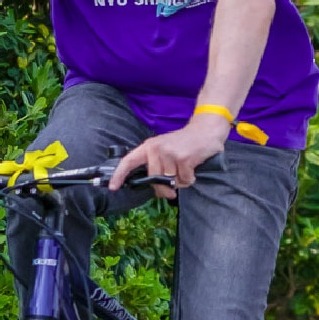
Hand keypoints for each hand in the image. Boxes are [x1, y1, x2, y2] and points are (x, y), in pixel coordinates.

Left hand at [108, 125, 226, 199]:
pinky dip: (190, 179)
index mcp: (149, 147)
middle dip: (164, 189)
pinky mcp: (184, 159)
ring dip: (180, 181)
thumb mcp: (164, 149)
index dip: (119, 175)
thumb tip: (154, 189)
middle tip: (172, 187)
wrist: (205, 130)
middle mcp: (156, 149)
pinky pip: (185, 180)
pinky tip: (192, 168)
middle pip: (154, 179)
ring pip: (171, 182)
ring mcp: (170, 153)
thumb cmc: (184, 143)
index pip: (129, 161)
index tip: (113, 187)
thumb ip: (155, 165)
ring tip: (185, 168)